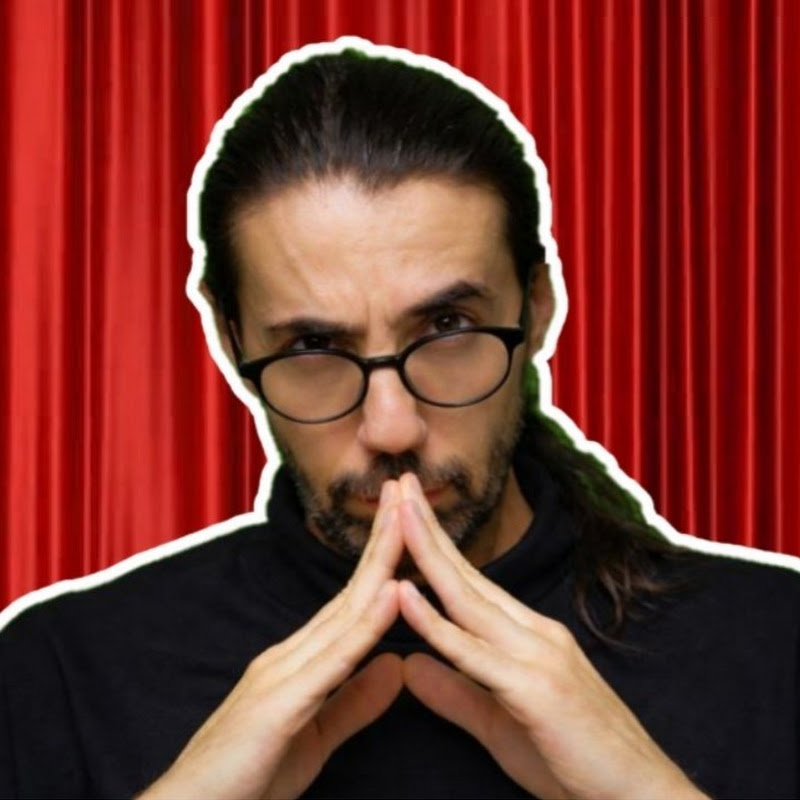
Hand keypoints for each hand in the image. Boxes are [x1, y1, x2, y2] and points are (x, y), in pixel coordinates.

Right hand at [140, 482, 404, 799]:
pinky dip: (364, 626)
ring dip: (379, 564)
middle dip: (381, 539)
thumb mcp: (314, 737)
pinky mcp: (278, 706)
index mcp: (301, 662)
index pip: (352, 601)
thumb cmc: (246, 777)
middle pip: (349, 591)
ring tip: (404, 520)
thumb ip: (354, 701)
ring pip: (343, 613)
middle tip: (403, 489)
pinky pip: (331, 662)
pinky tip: (390, 597)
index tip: (405, 521)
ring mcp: (281, 675)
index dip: (381, 560)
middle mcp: (290, 655)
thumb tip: (397, 666)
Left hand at [395, 473, 707, 799]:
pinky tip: (405, 595)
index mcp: (526, 636)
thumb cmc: (575, 760)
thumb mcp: (500, 724)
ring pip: (468, 600)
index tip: (404, 512)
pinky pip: (474, 654)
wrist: (641, 797)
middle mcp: (533, 634)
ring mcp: (537, 657)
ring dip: (427, 555)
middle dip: (427, 529)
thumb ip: (455, 692)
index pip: (469, 582)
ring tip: (397, 515)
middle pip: (466, 575)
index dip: (433, 546)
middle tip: (398, 484)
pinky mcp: (536, 690)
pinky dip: (436, 623)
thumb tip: (409, 664)